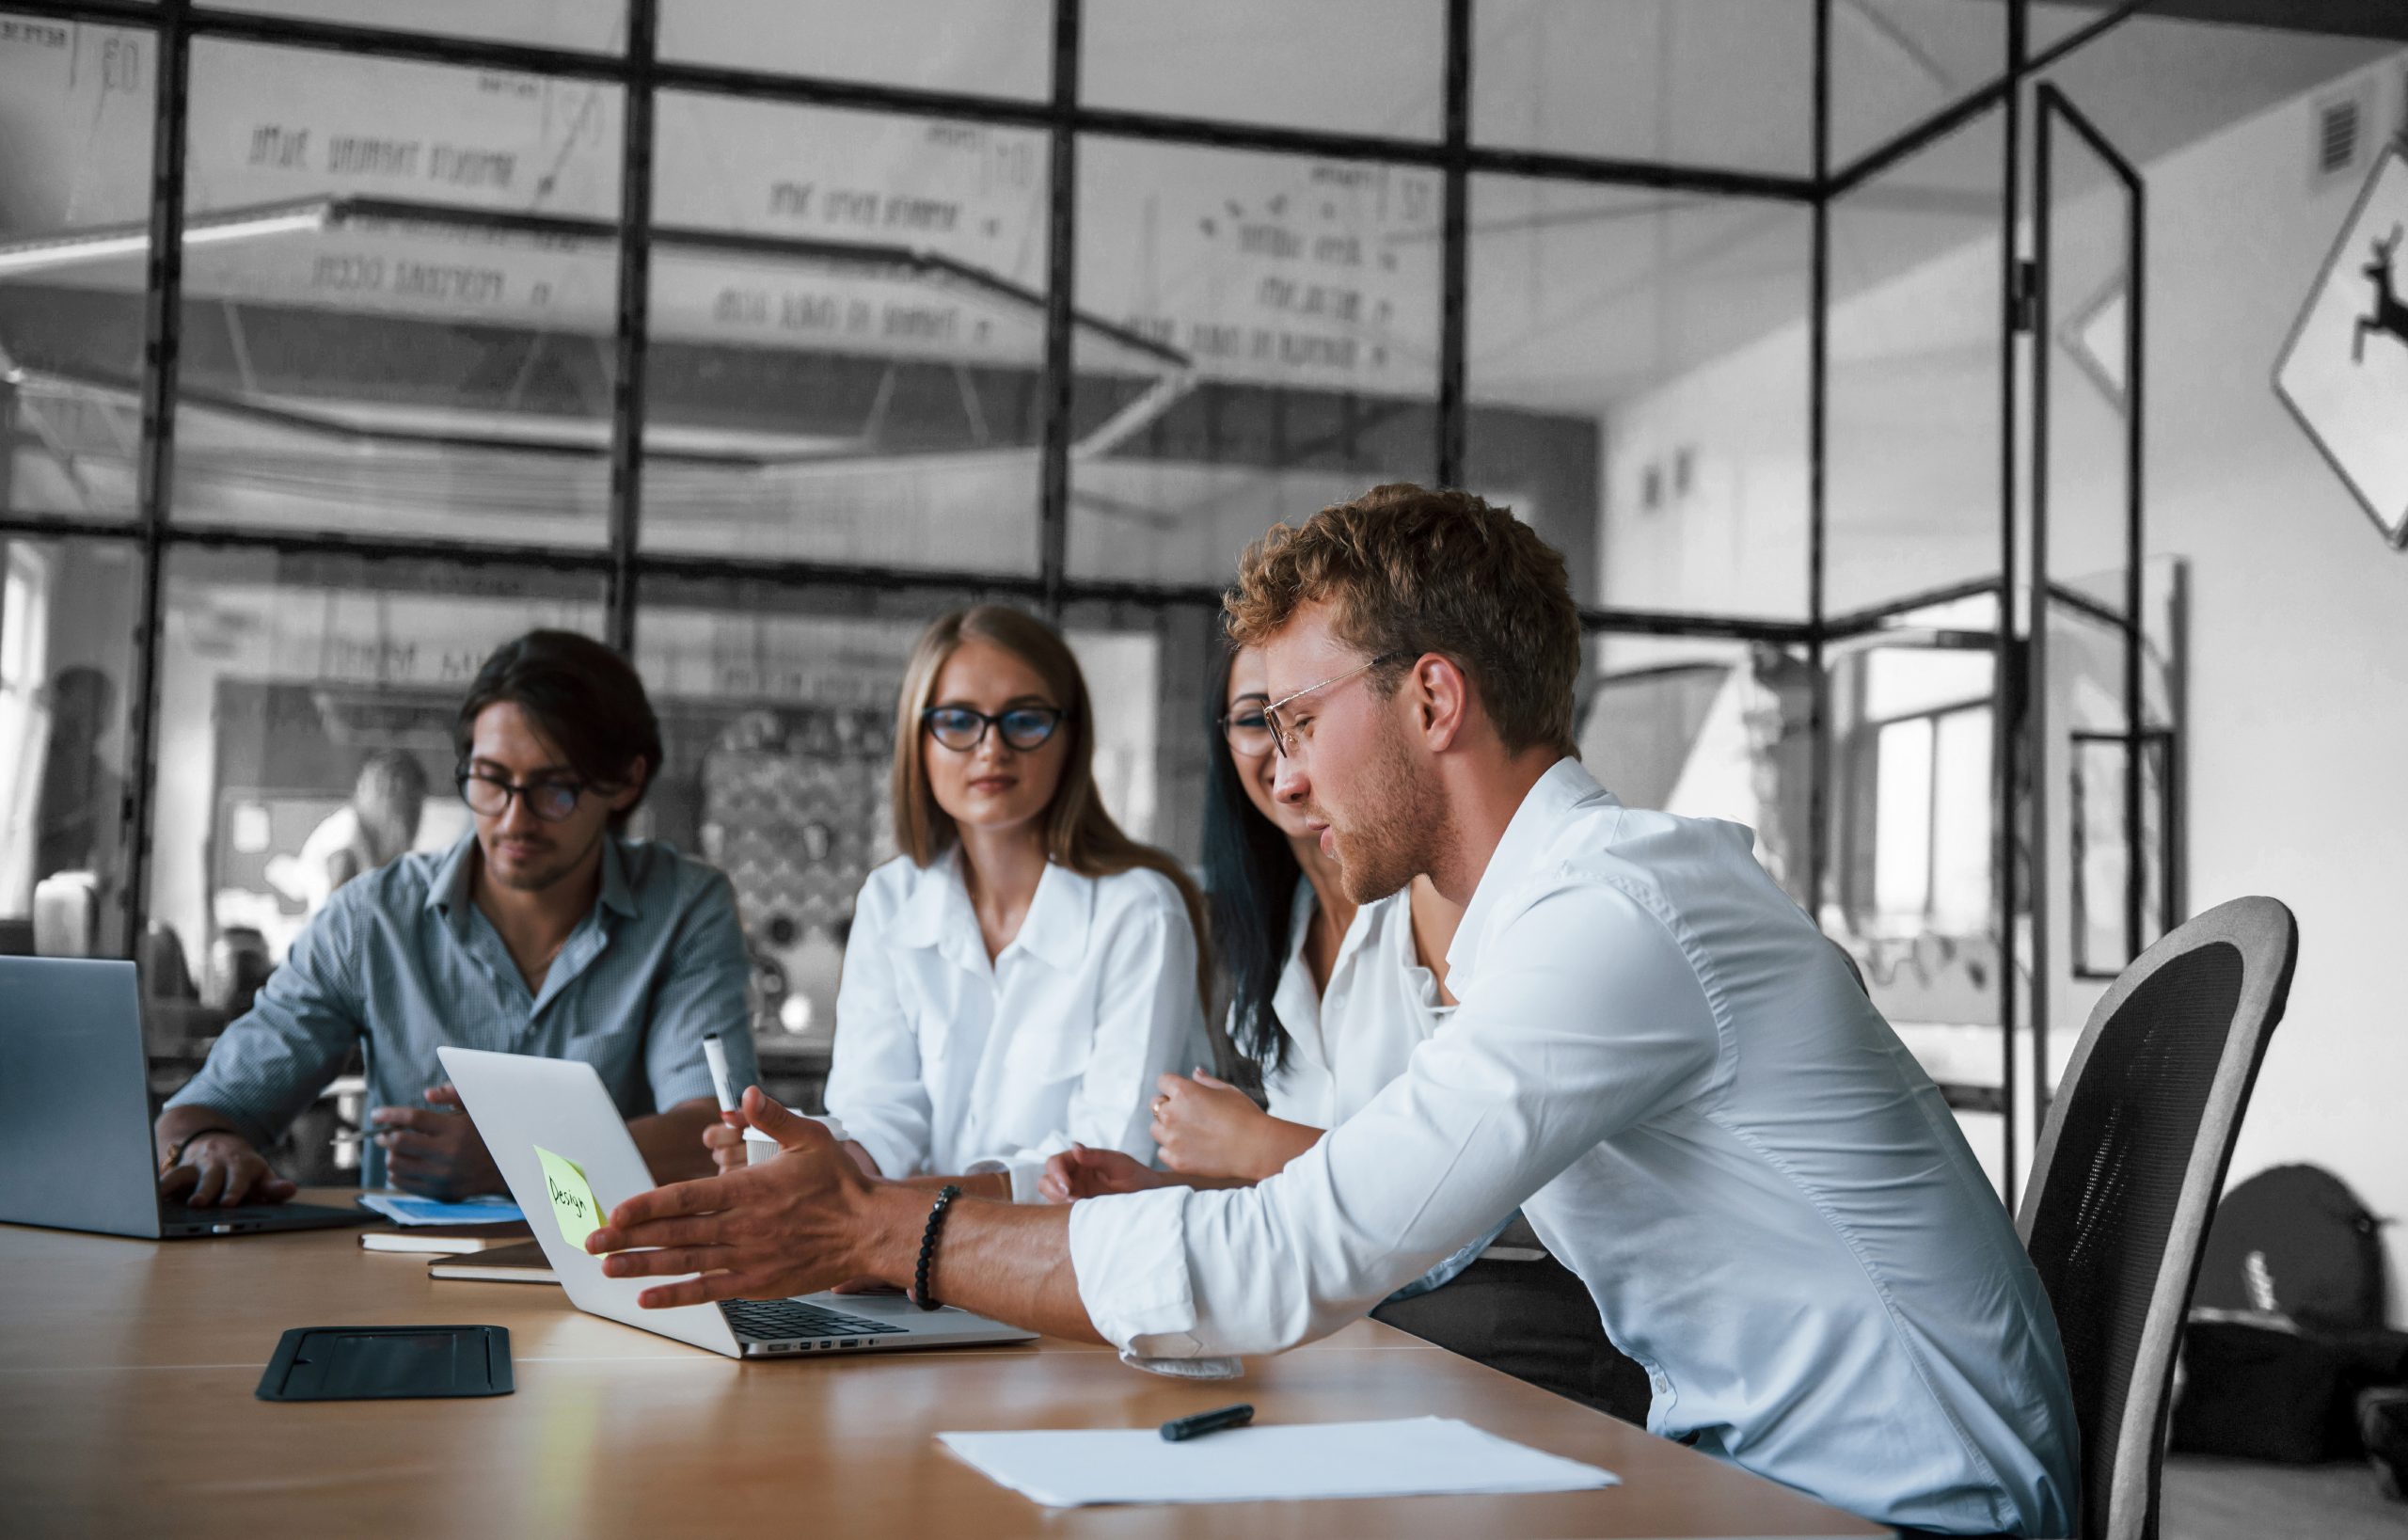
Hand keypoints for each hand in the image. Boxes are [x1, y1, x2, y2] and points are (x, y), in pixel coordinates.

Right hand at [158, 1131, 295, 1206]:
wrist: (219, 1145)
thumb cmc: (244, 1170)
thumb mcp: (261, 1176)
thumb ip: (272, 1187)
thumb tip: (290, 1190)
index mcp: (242, 1164)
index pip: (239, 1178)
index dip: (234, 1190)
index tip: (228, 1203)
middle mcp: (217, 1164)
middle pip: (210, 1177)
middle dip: (205, 1190)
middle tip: (198, 1203)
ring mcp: (196, 1166)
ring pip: (184, 1174)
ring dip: (176, 1186)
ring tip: (163, 1198)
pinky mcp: (179, 1170)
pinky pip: (166, 1176)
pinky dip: (158, 1186)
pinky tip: (146, 1197)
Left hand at [371, 1084, 503, 1199]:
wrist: (508, 1169)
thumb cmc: (487, 1134)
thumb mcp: (476, 1109)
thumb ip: (454, 1095)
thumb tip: (428, 1094)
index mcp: (455, 1129)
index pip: (412, 1118)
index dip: (389, 1114)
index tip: (375, 1114)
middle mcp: (448, 1153)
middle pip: (398, 1143)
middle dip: (385, 1136)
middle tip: (384, 1133)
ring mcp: (443, 1175)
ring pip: (396, 1165)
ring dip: (391, 1154)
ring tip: (397, 1150)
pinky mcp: (440, 1192)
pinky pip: (403, 1183)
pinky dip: (396, 1172)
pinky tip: (404, 1164)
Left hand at [589, 1087, 885, 1309]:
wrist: (869, 1231)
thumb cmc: (841, 1184)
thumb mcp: (810, 1138)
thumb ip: (773, 1117)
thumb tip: (746, 1096)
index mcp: (749, 1189)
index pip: (686, 1197)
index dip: (647, 1205)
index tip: (616, 1211)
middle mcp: (742, 1226)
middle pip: (675, 1232)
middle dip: (629, 1238)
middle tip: (592, 1241)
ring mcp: (748, 1257)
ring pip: (685, 1263)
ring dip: (643, 1266)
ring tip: (608, 1268)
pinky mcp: (757, 1281)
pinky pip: (709, 1290)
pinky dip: (677, 1296)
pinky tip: (648, 1298)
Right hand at [1038, 1142, 1168, 1202]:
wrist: (1148, 1197)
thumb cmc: (1135, 1175)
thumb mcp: (1118, 1163)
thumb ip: (1097, 1157)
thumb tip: (1074, 1148)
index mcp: (1080, 1160)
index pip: (1055, 1162)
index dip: (1056, 1173)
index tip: (1068, 1186)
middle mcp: (1073, 1175)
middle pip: (1047, 1179)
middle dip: (1053, 1188)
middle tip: (1071, 1198)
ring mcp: (1074, 1192)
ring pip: (1050, 1195)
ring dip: (1056, 1199)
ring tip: (1075, 1205)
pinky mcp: (1078, 1208)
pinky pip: (1060, 1210)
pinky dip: (1062, 1211)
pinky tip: (1078, 1213)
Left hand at [1150, 1069, 1275, 1178]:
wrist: (1256, 1148)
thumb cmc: (1245, 1116)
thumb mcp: (1228, 1090)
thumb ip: (1206, 1081)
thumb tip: (1195, 1072)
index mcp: (1183, 1091)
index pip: (1163, 1081)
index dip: (1173, 1086)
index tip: (1182, 1094)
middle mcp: (1172, 1113)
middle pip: (1155, 1105)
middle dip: (1168, 1106)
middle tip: (1189, 1115)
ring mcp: (1172, 1139)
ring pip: (1156, 1129)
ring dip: (1167, 1129)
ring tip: (1190, 1134)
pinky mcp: (1176, 1160)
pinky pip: (1163, 1152)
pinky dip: (1173, 1151)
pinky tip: (1192, 1149)